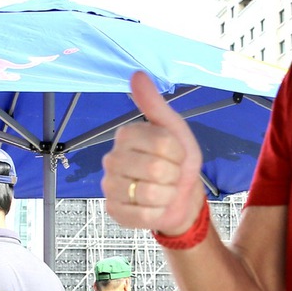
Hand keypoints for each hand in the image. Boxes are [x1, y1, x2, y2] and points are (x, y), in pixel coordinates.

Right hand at [103, 72, 205, 235]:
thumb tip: (137, 75)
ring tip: (163, 191)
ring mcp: (110, 186)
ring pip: (151, 193)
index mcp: (126, 135)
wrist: (181, 197)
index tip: (175, 156)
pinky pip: (144, 215)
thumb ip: (155, 105)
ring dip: (167, 195)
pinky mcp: (114, 211)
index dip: (178, 154)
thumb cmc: (178, 162)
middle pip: (156, 169)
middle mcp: (112, 159)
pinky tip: (155, 207)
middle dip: (173, 176)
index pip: (163, 144)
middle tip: (170, 176)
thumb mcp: (174, 130)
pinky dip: (158, 213)